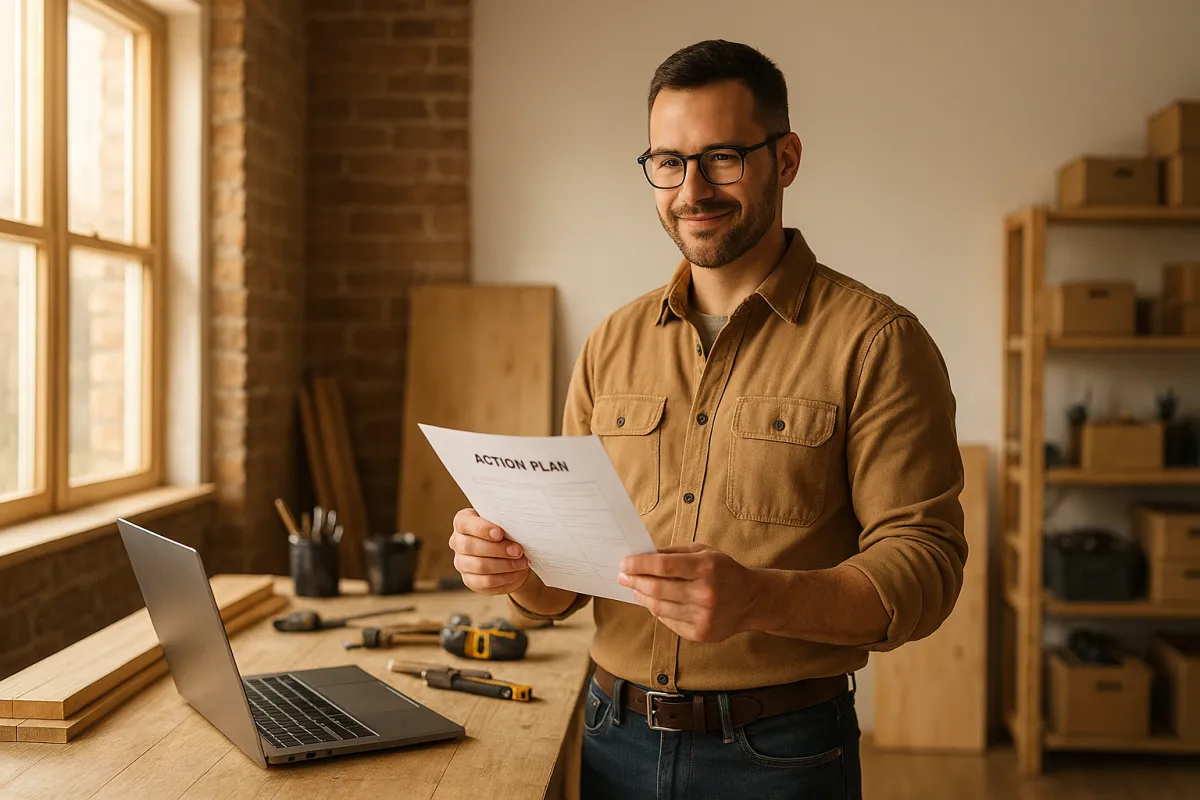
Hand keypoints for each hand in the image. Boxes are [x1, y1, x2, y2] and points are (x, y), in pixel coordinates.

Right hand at [449, 508, 529, 594]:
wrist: (512, 555)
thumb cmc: (506, 532)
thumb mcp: (505, 523)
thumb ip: (503, 522)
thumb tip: (516, 526)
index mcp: (462, 522)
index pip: (464, 523)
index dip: (481, 528)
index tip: (500, 533)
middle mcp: (457, 542)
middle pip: (471, 546)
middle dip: (498, 549)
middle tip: (518, 550)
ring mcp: (461, 563)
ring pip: (480, 566)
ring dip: (505, 565)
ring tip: (522, 562)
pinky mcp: (470, 581)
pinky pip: (486, 582)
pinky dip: (505, 578)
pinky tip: (517, 572)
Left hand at [618, 543, 760, 642]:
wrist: (752, 600)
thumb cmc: (724, 571)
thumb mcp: (703, 552)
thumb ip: (673, 553)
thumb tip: (642, 556)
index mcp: (706, 567)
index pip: (662, 565)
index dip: (638, 564)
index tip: (624, 564)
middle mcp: (705, 593)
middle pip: (657, 588)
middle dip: (634, 581)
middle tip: (622, 576)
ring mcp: (703, 616)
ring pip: (659, 607)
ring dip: (642, 596)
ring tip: (636, 589)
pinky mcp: (700, 633)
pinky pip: (668, 621)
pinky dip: (657, 610)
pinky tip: (654, 602)